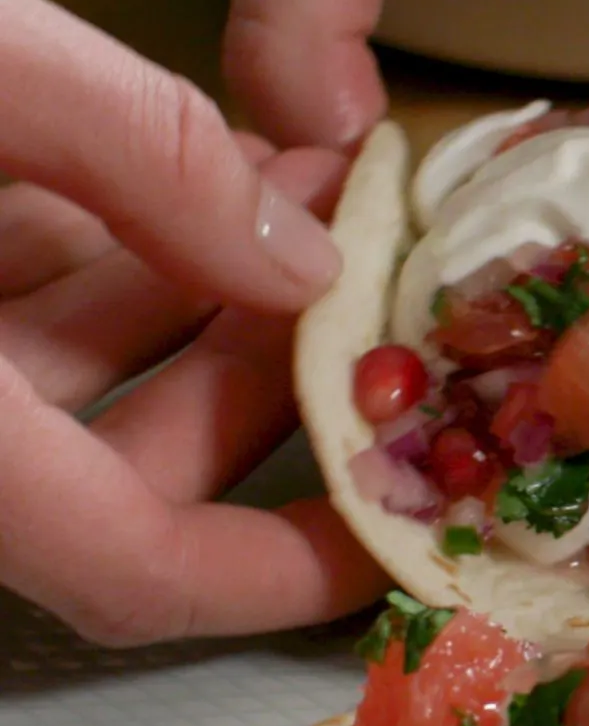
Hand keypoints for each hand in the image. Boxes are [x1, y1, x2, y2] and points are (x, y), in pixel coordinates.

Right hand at [0, 0, 384, 644]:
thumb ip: (137, 155)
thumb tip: (298, 260)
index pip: (132, 568)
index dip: (287, 569)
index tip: (410, 530)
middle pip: (120, 461)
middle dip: (268, 373)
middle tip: (379, 281)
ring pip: (61, 372)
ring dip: (194, 288)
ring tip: (310, 186)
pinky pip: (3, 292)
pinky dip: (100, 241)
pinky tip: (188, 161)